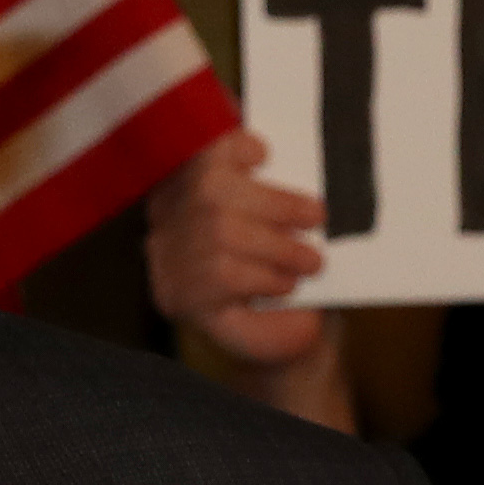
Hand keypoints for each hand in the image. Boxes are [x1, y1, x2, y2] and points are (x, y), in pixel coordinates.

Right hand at [145, 129, 354, 430]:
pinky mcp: (180, 298)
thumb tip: (302, 162)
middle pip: (209, 190)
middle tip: (316, 216)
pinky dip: (263, 276)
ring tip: (310, 261)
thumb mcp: (287, 221)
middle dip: (272, 202)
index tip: (262, 152)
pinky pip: (222, 274)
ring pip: (219, 232)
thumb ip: (279, 188)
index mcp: (189, 185)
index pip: (199, 152)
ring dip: (276, 246)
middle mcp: (168, 219)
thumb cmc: (289, 268)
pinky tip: (285, 284)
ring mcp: (168, 259)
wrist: (288, 338)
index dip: (227, 146)